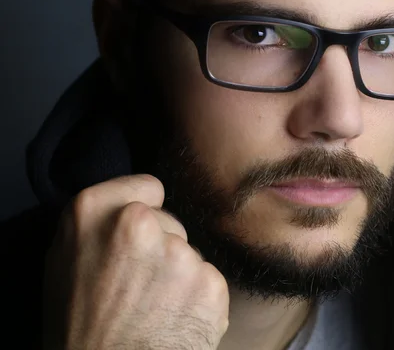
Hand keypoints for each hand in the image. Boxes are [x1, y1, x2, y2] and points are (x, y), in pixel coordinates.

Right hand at [43, 175, 229, 349]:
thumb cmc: (80, 327)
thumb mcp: (64, 264)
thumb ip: (96, 224)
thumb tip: (129, 204)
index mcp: (93, 211)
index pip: (149, 187)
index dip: (148, 209)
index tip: (141, 231)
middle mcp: (137, 224)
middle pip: (171, 223)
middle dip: (162, 247)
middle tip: (136, 285)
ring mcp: (177, 253)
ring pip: (189, 254)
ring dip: (179, 276)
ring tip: (153, 308)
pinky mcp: (208, 282)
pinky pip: (209, 279)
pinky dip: (199, 298)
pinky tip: (174, 319)